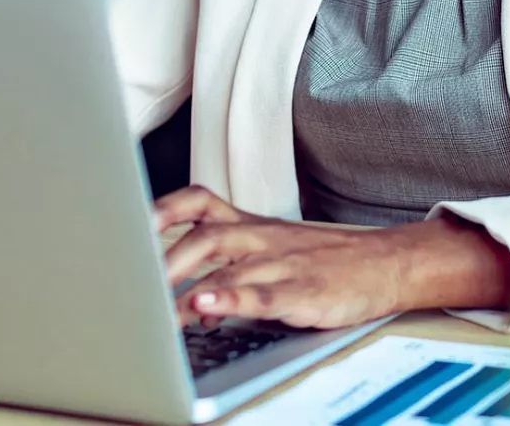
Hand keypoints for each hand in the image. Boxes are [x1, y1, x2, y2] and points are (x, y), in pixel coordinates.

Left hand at [154, 185, 509, 329]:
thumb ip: (227, 260)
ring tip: (154, 302)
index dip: (163, 210)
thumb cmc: (323, 258)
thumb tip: (178, 290)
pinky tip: (205, 307)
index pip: (200, 202)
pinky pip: (261, 293)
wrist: (384, 264)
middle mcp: (261, 239)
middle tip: (129, 283)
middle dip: (163, 260)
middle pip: (204, 236)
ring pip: (226, 264)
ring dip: (185, 283)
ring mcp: (282, 263)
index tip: (125, 222)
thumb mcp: (272, 247)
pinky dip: (229, 299)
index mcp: (252, 225)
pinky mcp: (302, 292)